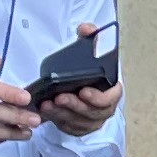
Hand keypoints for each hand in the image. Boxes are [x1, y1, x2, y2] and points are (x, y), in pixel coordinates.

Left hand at [36, 19, 123, 137]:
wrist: (78, 85)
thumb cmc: (87, 71)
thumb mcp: (89, 51)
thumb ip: (90, 37)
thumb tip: (86, 28)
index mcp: (111, 91)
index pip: (111, 98)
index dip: (99, 97)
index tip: (83, 91)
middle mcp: (104, 109)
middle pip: (92, 113)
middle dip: (75, 106)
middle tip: (59, 97)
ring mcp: (91, 121)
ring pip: (78, 121)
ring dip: (62, 114)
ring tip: (47, 104)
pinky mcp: (78, 127)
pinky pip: (68, 128)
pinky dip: (56, 121)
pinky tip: (45, 111)